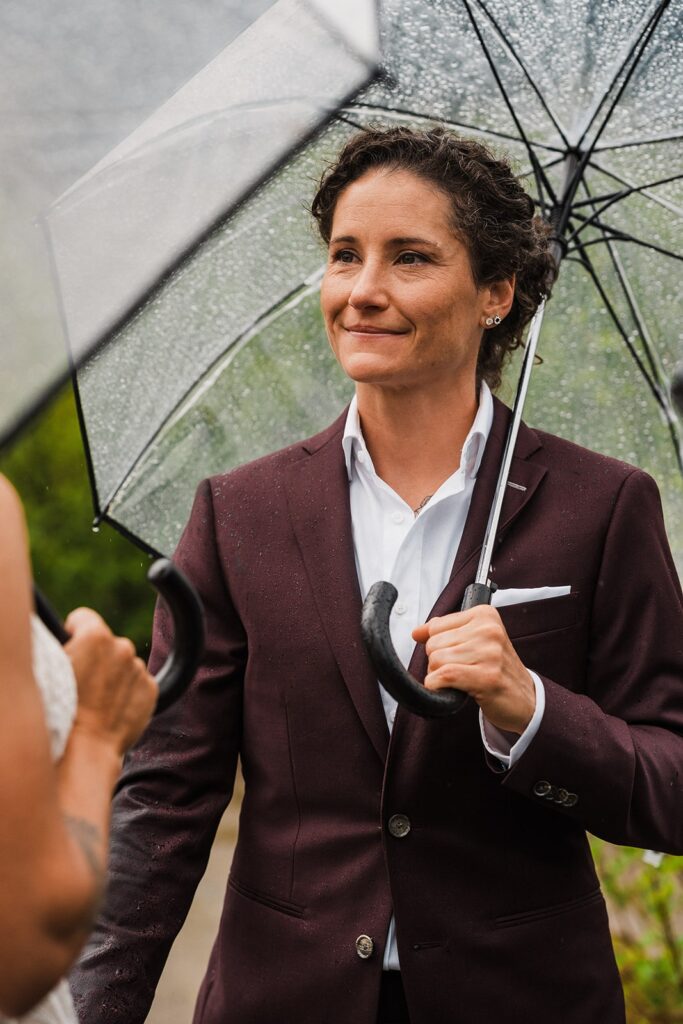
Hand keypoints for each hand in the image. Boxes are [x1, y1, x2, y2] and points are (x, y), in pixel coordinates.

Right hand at [64, 608, 156, 755]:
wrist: (85, 748)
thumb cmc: (61, 711)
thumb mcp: (51, 669)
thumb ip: (65, 647)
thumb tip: (70, 641)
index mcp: (95, 635)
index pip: (83, 617)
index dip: (73, 632)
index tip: (70, 648)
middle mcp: (122, 646)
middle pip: (106, 642)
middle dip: (97, 656)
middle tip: (82, 683)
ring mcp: (139, 668)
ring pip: (123, 664)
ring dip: (113, 675)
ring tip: (96, 700)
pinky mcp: (151, 688)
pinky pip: (137, 682)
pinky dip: (128, 692)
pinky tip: (112, 708)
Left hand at [412, 605, 534, 733]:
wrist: (526, 699)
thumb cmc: (498, 670)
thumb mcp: (475, 641)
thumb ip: (445, 632)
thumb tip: (416, 632)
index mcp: (485, 615)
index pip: (436, 626)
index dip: (437, 645)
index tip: (455, 655)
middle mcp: (489, 630)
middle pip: (433, 644)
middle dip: (438, 662)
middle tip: (460, 670)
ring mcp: (490, 653)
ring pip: (436, 660)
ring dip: (439, 676)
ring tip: (461, 680)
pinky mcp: (486, 676)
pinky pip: (444, 676)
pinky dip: (438, 685)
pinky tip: (450, 689)